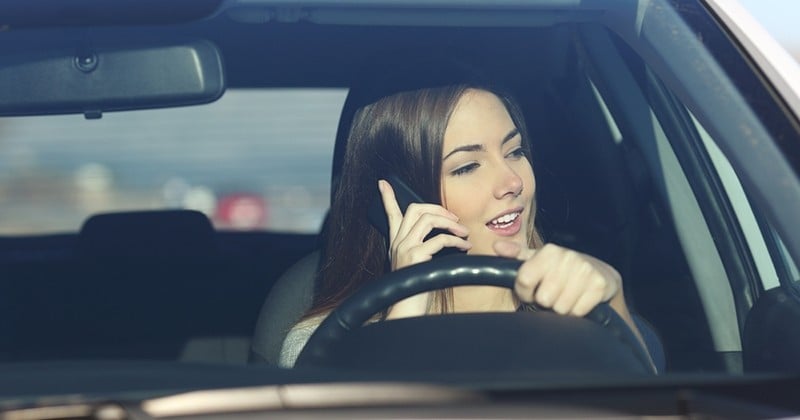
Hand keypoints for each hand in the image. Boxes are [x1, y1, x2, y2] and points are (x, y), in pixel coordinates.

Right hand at [378, 179, 471, 318]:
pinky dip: (457, 241)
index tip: (384, 183)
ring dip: (451, 223)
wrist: (406, 312)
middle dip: (439, 208)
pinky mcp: (416, 257)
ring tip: (463, 233)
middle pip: (416, 209)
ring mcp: (405, 248)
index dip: (388, 197)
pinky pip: (440, 239)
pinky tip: (465, 247)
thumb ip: (421, 249)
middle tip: (454, 219)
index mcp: (395, 243)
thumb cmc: (414, 292)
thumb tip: (440, 237)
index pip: (391, 214)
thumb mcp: (415, 266)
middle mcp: (398, 243)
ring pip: (428, 219)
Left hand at [493, 241, 620, 316]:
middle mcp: (568, 257)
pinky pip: (578, 312)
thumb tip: (496, 246)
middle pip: (543, 298)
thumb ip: (517, 255)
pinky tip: (578, 300)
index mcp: (549, 251)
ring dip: (561, 307)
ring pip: (560, 308)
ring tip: (566, 296)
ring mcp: (585, 271)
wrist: (601, 273)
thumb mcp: (539, 259)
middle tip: (553, 294)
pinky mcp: (599, 285)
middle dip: (546, 301)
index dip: (525, 292)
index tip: (531, 291)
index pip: (524, 281)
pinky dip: (577, 311)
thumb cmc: (562, 269)